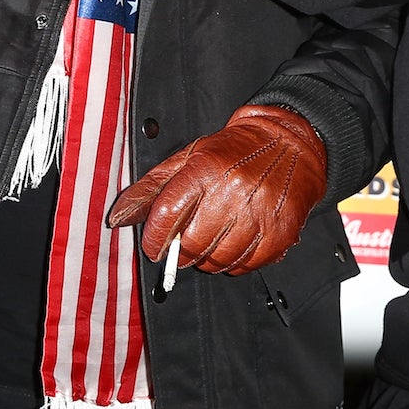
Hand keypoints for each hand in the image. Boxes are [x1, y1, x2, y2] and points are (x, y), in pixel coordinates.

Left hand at [106, 104, 326, 274]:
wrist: (291, 143)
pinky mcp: (280, 232)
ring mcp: (259, 213)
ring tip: (216, 238)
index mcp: (205, 168)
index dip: (155, 238)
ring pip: (219, 260)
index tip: (156, 244)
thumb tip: (117, 217)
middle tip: (189, 241)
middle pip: (193, 244)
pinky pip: (247, 266)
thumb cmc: (236, 151)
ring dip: (210, 259)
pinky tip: (239, 242)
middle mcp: (233, 191)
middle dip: (183, 251)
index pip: (168, 216)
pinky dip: (237, 262)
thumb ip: (152, 188)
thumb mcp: (190, 157)